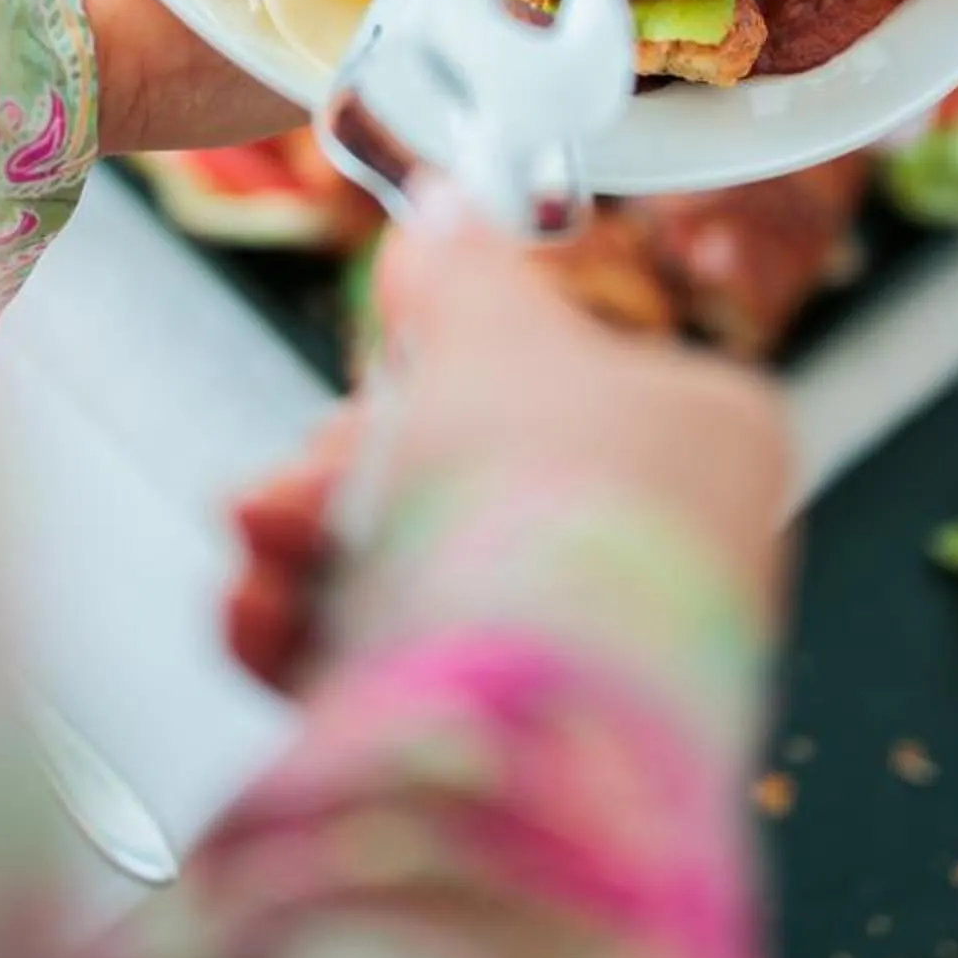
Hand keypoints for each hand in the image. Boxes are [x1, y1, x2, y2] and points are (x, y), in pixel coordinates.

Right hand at [225, 189, 794, 693]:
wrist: (529, 737)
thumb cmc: (545, 511)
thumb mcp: (492, 334)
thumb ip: (462, 270)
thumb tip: (446, 205)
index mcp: (699, 436)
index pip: (560, 373)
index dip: (445, 362)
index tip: (381, 360)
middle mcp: (661, 552)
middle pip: (463, 472)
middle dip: (343, 471)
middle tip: (294, 481)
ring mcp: (584, 661)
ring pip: (414, 570)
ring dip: (305, 549)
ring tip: (259, 551)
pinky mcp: (502, 751)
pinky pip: (393, 669)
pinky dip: (309, 640)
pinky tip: (258, 619)